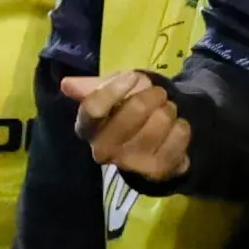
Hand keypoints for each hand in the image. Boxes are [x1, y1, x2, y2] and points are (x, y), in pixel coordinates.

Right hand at [66, 70, 190, 184]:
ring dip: (169, 110)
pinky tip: (173, 130)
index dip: (116, 88)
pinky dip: (181, 126)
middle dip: (152, 94)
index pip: (93, 107)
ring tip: (164, 113)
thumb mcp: (110, 93)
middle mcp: (103, 150)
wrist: (153, 143)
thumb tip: (67, 84)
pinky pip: (180, 133)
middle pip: (135, 109)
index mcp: (86, 128)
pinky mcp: (157, 171)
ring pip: (161, 119)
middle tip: (157, 94)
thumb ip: (91, 87)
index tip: (133, 77)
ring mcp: (131, 163)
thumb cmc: (126, 111)